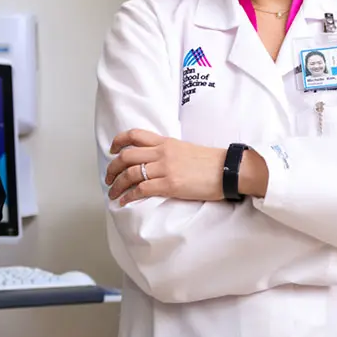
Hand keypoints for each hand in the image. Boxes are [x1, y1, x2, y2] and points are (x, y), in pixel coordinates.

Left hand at [105, 129, 225, 205]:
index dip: (119, 141)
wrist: (229, 170)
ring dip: (116, 185)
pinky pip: (141, 190)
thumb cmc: (212, 163)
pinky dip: (128, 196)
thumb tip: (156, 162)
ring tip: (112, 193)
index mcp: (166, 142)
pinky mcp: (170, 185)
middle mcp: (162, 153)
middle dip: (112, 168)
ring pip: (130, 174)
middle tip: (108, 178)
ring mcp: (165, 169)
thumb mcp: (186, 150)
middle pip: (127, 156)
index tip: (112, 150)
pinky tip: (124, 202)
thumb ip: (169, 153)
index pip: (135, 135)